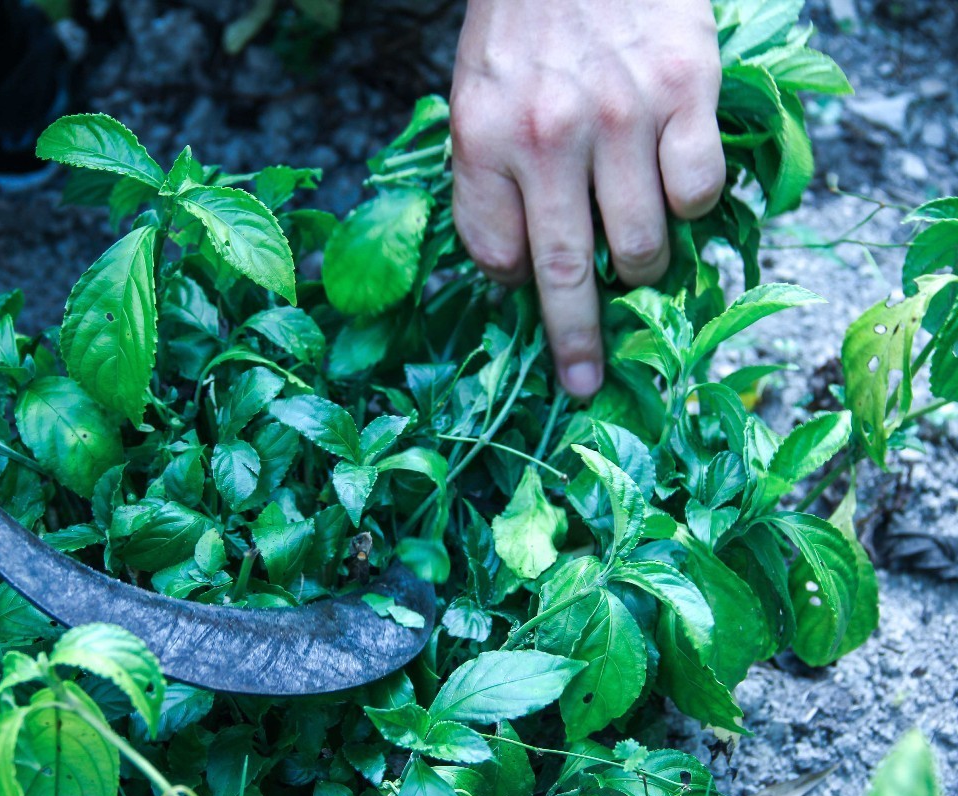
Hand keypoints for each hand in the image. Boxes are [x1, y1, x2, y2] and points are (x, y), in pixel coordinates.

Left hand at [451, 0, 724, 397]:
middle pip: (569, 272)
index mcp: (483, 135)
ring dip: (641, 270)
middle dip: (577, 342)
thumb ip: (486, 176)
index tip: (528, 296)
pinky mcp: (687, 89)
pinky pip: (700, 191)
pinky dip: (691, 206)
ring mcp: (623, 113)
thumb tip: (512, 267)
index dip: (516, 286)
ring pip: (645, 243)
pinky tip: (672, 184)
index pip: (498, 255)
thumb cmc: (523, 21)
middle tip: (581, 382)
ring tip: (636, 259)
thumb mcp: (473, 93)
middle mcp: (550, 132)